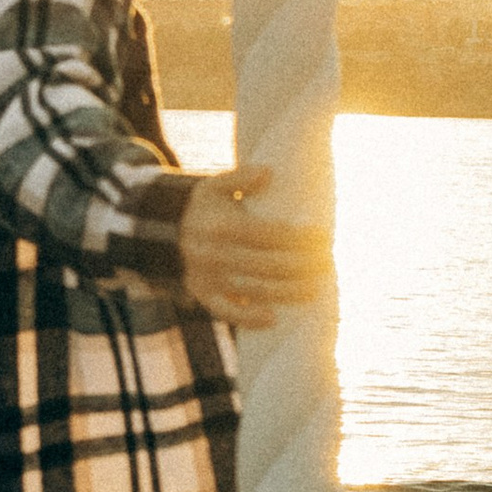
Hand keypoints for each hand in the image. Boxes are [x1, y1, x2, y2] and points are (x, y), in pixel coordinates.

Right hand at [179, 166, 332, 327]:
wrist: (164, 232)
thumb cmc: (204, 209)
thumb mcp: (214, 186)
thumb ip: (240, 177)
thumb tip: (267, 172)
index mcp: (221, 226)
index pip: (269, 234)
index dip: (299, 238)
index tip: (323, 238)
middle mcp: (214, 254)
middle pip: (267, 264)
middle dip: (301, 266)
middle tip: (326, 263)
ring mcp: (208, 278)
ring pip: (254, 289)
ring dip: (287, 292)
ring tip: (315, 289)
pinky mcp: (204, 295)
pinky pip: (226, 312)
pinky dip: (248, 319)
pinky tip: (273, 319)